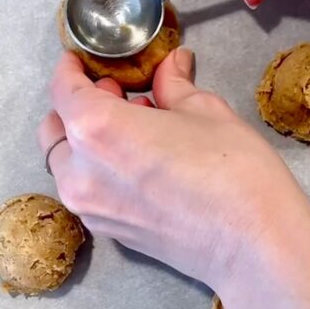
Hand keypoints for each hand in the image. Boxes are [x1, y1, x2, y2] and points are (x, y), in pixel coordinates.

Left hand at [38, 48, 309, 299]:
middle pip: (55, 131)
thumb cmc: (233, 172)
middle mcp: (81, 172)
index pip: (63, 91)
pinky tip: (141, 162)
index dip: (70, 70)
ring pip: (69, 166)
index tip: (80, 62)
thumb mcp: (205, 111)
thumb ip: (174, 86)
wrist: (253, 245)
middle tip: (115, 94)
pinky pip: (89, 192)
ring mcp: (92, 209)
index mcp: (97, 129)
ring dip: (88, 143)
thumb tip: (171, 65)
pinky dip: (101, 171)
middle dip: (77, 108)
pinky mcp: (110, 233)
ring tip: (135, 129)